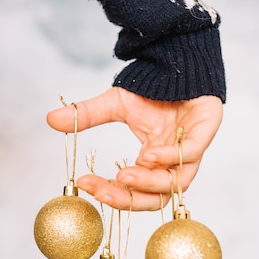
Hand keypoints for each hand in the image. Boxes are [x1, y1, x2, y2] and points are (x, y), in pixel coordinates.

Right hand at [46, 87, 222, 210]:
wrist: (178, 60)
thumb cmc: (151, 88)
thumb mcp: (114, 104)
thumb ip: (87, 116)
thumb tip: (51, 119)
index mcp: (153, 161)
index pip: (133, 190)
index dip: (110, 192)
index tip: (85, 185)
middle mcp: (173, 161)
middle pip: (156, 197)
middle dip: (130, 198)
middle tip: (106, 190)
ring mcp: (192, 147)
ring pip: (177, 182)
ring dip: (150, 183)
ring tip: (125, 175)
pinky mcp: (207, 129)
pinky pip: (192, 153)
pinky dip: (170, 157)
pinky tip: (150, 155)